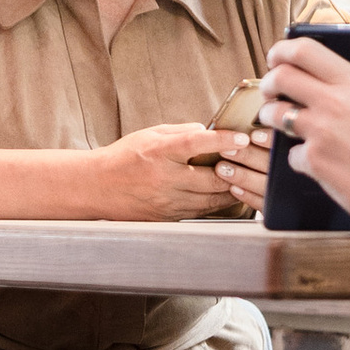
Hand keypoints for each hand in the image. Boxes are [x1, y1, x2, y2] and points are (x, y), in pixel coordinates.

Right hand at [87, 122, 242, 220]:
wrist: (98, 187)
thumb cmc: (124, 157)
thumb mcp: (150, 135)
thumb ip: (180, 132)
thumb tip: (208, 131)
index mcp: (159, 153)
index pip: (196, 144)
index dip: (223, 140)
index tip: (243, 138)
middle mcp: (164, 179)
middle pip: (211, 178)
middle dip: (236, 170)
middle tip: (252, 162)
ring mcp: (167, 202)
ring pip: (211, 200)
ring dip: (232, 190)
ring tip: (246, 180)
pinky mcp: (169, 217)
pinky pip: (201, 212)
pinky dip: (218, 204)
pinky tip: (227, 195)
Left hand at [255, 37, 349, 229]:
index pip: (304, 51)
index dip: (282, 50)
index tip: (276, 58)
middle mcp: (334, 102)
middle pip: (280, 77)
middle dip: (268, 83)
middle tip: (271, 92)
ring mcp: (321, 132)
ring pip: (275, 113)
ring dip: (271, 117)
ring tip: (278, 123)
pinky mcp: (313, 161)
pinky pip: (290, 154)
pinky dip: (298, 159)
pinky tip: (312, 163)